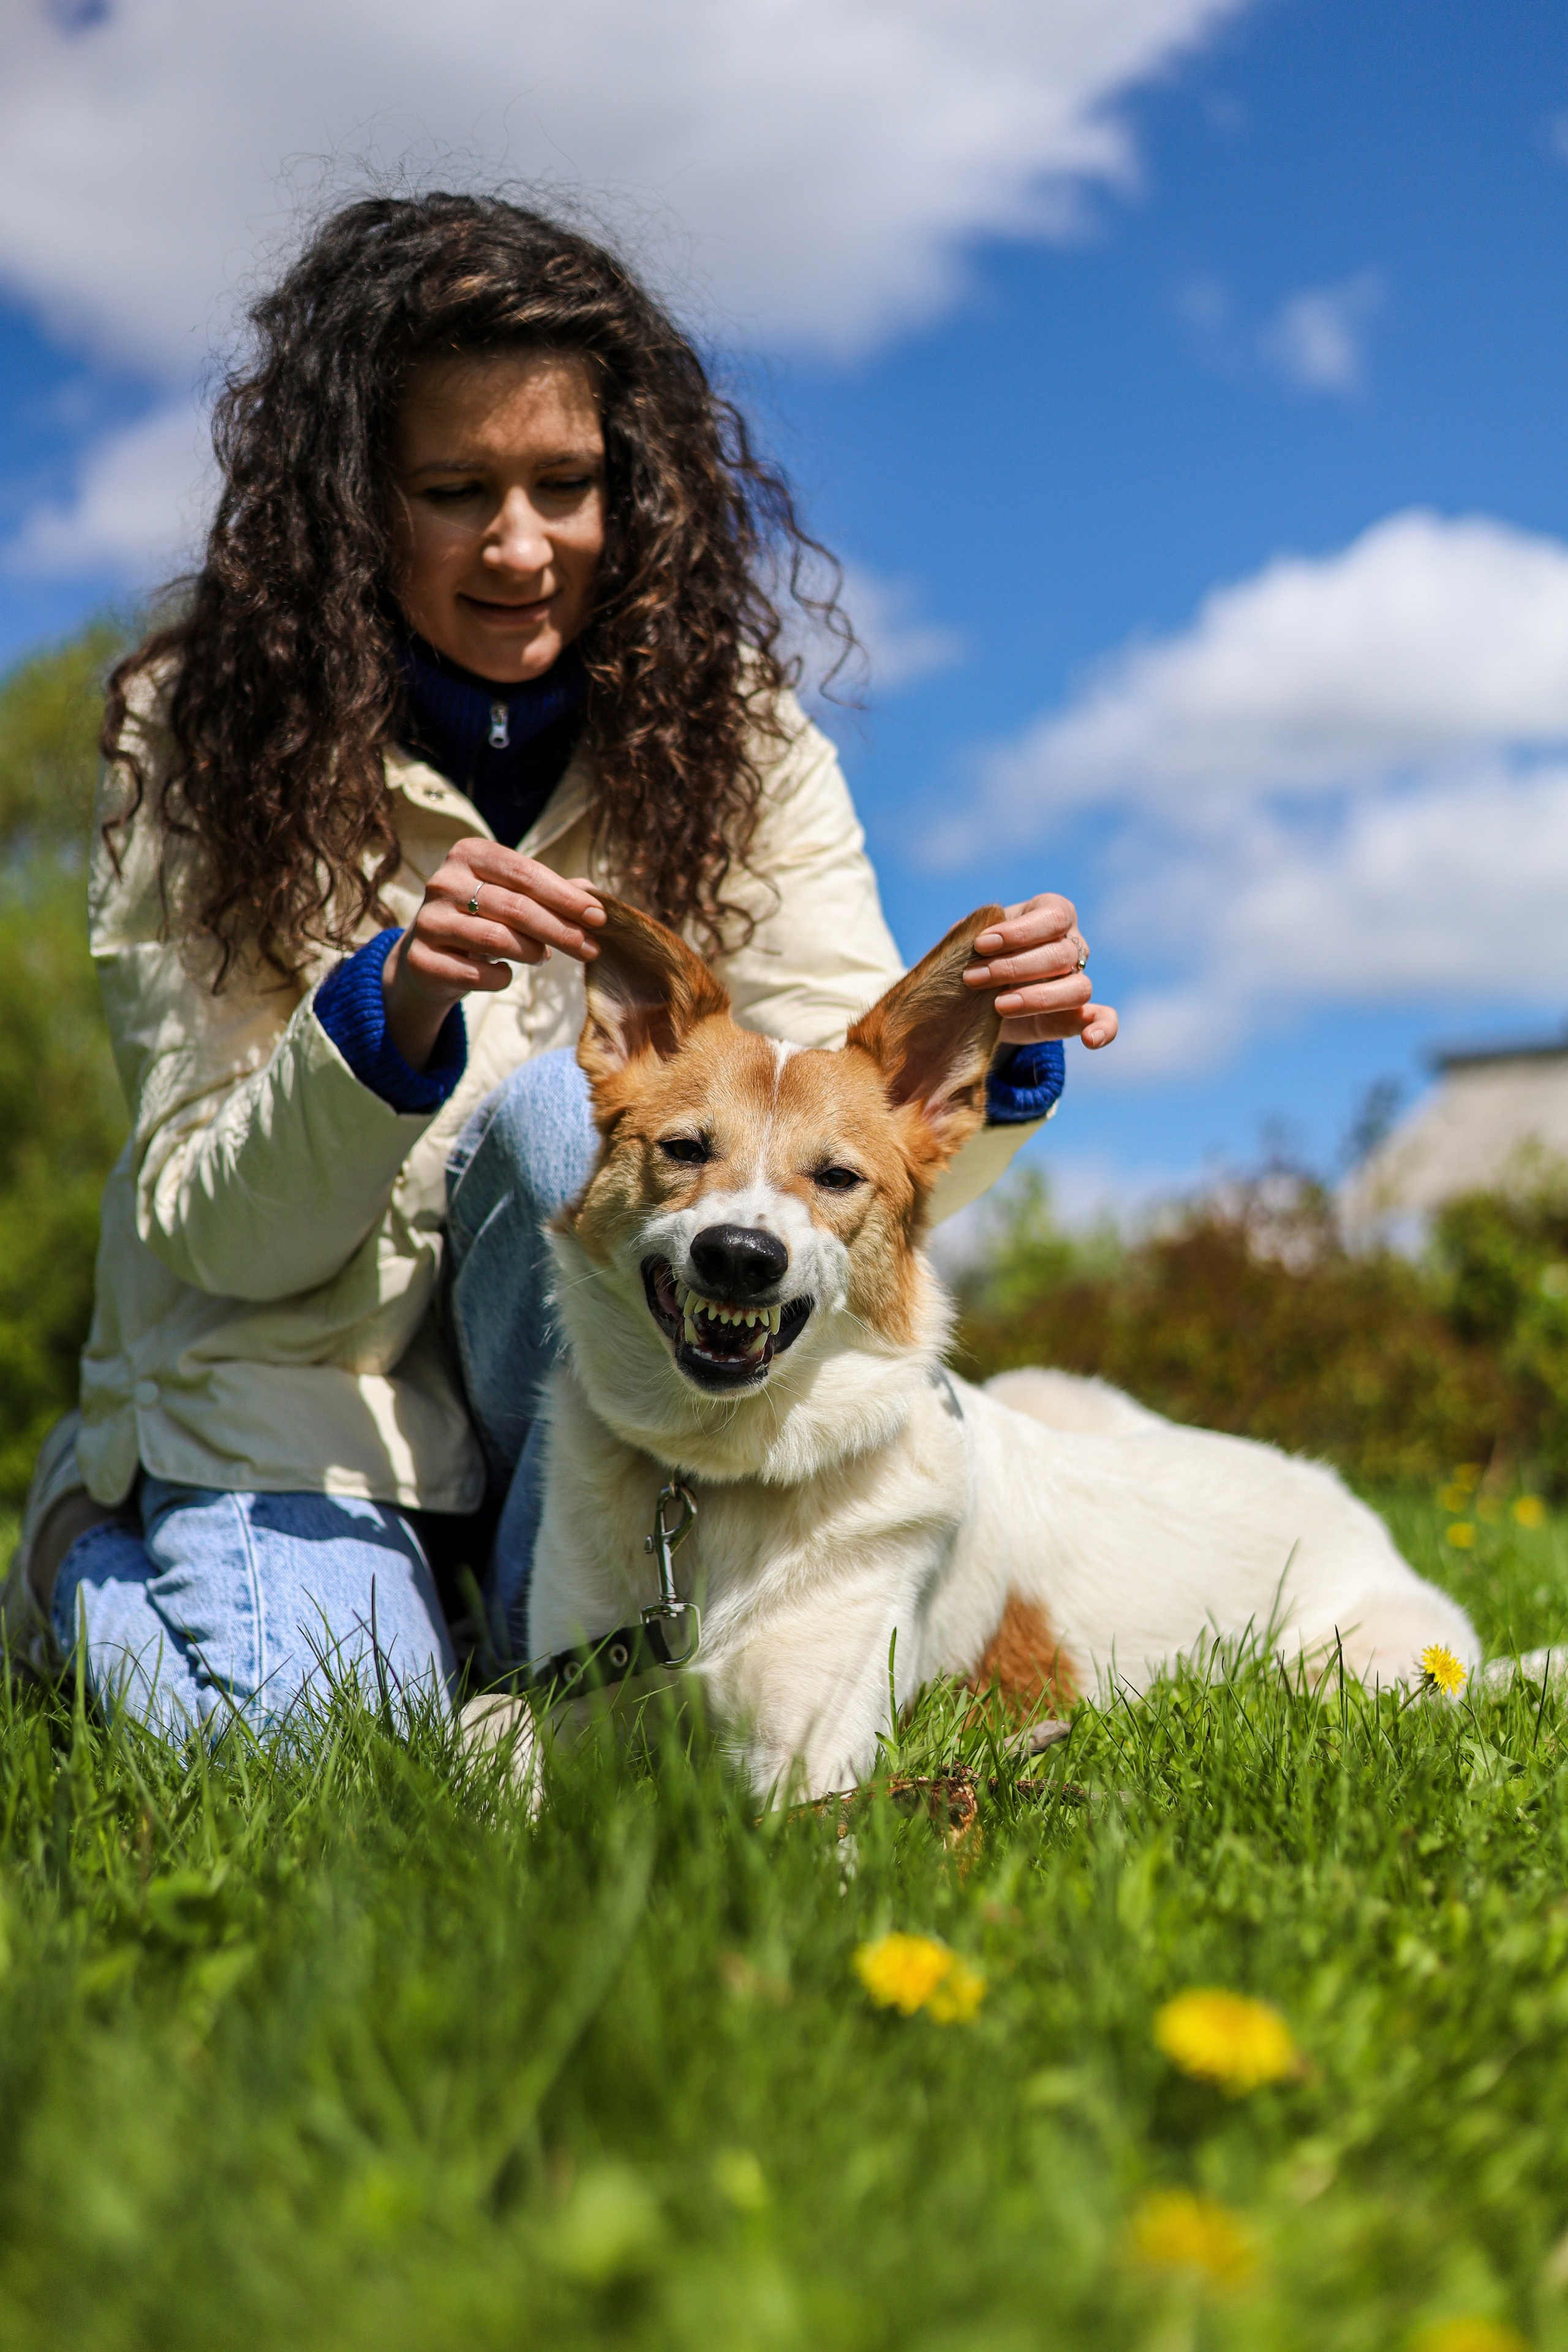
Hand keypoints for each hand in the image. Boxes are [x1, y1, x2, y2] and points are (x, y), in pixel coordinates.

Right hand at [383, 838, 604, 1070]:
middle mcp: (443, 882)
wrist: (431, 958)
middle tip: (590, 949)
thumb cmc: (482, 919)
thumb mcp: (512, 896)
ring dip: (533, 952)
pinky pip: (477, 973)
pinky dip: (502, 976)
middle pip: (516, 907)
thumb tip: (595, 894)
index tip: (599, 917)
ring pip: (497, 938)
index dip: (566, 897)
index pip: (525, 873)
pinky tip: (506, 972)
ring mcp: (429, 921)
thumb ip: (551, 892)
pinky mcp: (422, 960)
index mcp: (468, 854)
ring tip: (543, 956)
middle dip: (561, 930)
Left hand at [962, 893, 1118, 1049]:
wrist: (974, 994)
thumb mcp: (967, 939)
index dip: (1020, 932)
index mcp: (1052, 914)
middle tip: (972, 978)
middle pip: (1061, 955)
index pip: (1053, 917)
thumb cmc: (973, 955)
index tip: (981, 945)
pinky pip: (1104, 1019)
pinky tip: (1088, 1041)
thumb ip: (969, 933)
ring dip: (1037, 999)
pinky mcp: (1076, 1014)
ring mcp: (1077, 980)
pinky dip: (1104, 1029)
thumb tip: (969, 939)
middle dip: (1013, 968)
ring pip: (1078, 988)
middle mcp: (1072, 945)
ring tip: (998, 1006)